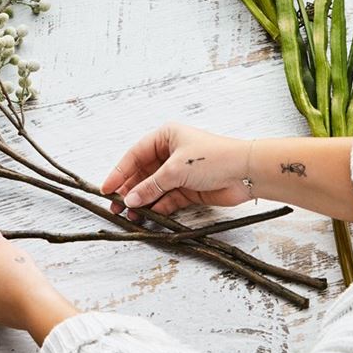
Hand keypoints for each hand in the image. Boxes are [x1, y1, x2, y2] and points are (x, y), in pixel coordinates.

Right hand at [101, 123, 250, 214]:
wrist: (246, 173)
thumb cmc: (213, 158)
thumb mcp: (175, 169)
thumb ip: (150, 186)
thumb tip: (130, 199)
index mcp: (165, 137)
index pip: (135, 155)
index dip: (119, 172)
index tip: (106, 187)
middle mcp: (170, 153)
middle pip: (142, 173)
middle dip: (129, 190)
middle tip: (115, 206)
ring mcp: (178, 172)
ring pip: (153, 188)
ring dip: (142, 201)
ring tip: (129, 215)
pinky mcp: (188, 189)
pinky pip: (166, 199)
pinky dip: (157, 207)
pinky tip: (148, 215)